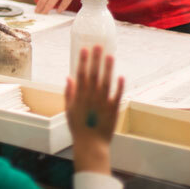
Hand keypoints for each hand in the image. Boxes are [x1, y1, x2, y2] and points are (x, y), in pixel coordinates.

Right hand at [65, 46, 123, 174]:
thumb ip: (69, 93)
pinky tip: (121, 75)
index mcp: (79, 96)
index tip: (84, 49)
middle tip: (98, 45)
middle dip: (95, 59)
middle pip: (93, 74)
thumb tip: (69, 77)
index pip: (81, 74)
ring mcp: (102, 102)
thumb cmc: (78, 127)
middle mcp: (91, 96)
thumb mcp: (69, 110)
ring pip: (106, 81)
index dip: (83, 60)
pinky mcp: (113, 109)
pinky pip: (117, 95)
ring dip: (108, 68)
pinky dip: (119, 86)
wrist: (91, 143)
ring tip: (110, 55)